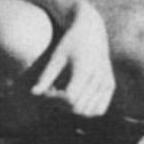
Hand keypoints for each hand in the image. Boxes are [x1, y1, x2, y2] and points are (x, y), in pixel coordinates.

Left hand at [28, 1, 115, 120]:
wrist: (92, 30)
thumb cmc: (70, 43)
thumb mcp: (56, 57)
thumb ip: (45, 77)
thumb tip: (33, 93)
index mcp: (84, 70)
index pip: (69, 99)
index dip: (55, 99)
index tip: (49, 89)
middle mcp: (98, 78)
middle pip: (78, 108)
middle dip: (62, 105)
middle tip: (54, 91)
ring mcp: (107, 83)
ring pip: (88, 112)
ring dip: (73, 109)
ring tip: (65, 93)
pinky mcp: (110, 86)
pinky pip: (99, 110)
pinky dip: (86, 110)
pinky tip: (77, 98)